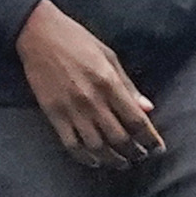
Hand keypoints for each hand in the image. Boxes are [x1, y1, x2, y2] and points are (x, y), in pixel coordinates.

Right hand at [18, 0, 163, 167]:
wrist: (38, 33)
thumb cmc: (76, 40)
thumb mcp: (108, 56)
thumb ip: (128, 84)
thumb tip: (147, 108)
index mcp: (109, 83)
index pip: (136, 120)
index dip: (150, 139)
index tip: (158, 148)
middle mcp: (92, 100)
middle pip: (120, 138)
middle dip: (135, 152)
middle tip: (141, 156)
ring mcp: (72, 110)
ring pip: (97, 147)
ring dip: (113, 159)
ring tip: (122, 162)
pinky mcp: (54, 115)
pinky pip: (72, 145)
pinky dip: (85, 158)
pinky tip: (95, 161)